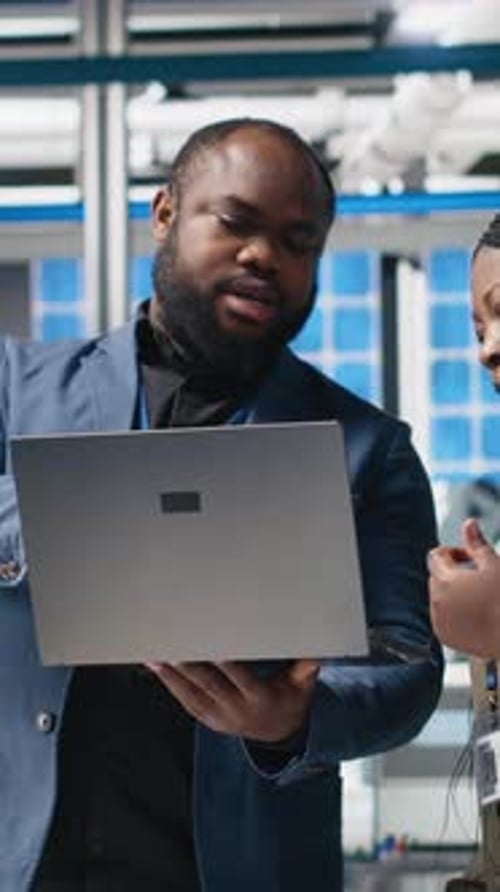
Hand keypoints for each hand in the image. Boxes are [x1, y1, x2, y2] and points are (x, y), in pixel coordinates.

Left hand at [145, 658, 319, 742]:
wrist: (277, 733)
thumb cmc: (290, 700)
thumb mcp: (302, 687)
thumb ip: (305, 669)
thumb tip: (316, 653)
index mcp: (259, 699)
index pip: (239, 679)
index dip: (225, 664)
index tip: (211, 647)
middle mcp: (235, 709)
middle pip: (208, 684)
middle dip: (188, 664)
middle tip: (172, 644)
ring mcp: (218, 716)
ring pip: (190, 693)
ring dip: (170, 674)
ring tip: (153, 653)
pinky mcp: (205, 717)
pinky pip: (184, 699)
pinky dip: (168, 682)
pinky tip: (155, 665)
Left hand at [428, 518, 499, 657]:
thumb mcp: (494, 566)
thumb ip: (477, 545)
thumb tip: (469, 523)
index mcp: (444, 581)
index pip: (436, 556)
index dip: (454, 553)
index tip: (472, 560)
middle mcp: (436, 602)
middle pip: (436, 577)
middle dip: (453, 574)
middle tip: (480, 580)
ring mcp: (439, 622)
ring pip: (439, 598)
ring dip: (452, 594)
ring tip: (480, 600)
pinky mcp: (446, 637)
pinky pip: (442, 618)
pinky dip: (453, 614)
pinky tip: (476, 616)